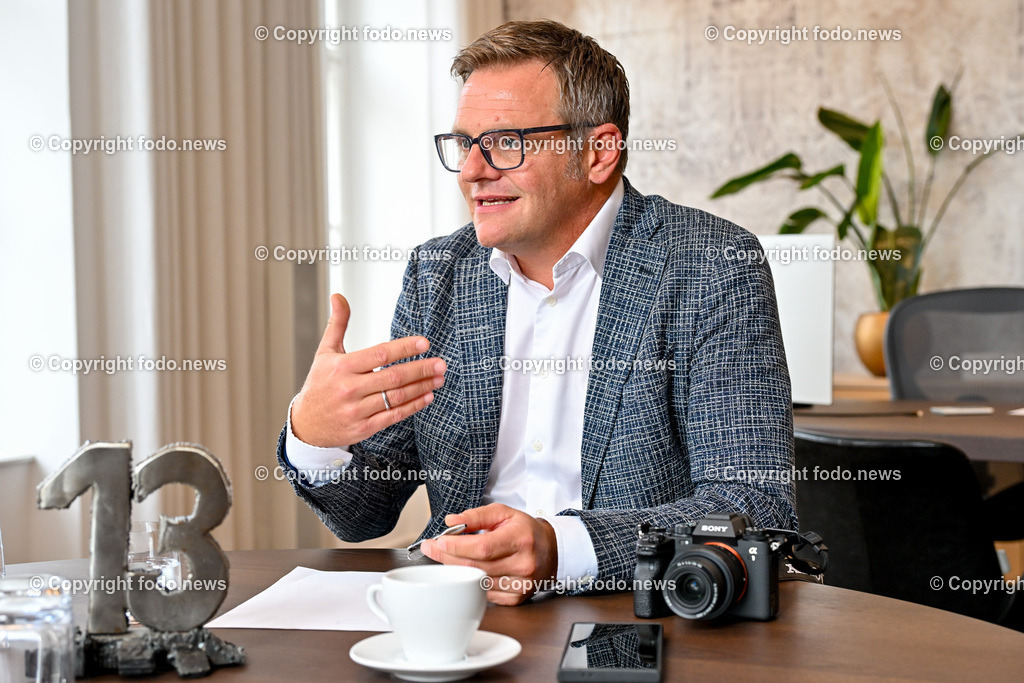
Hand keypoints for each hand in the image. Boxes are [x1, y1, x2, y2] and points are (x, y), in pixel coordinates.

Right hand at [290, 293, 445, 447]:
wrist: (305, 424)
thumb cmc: (319, 384)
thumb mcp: (325, 352)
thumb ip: (338, 324)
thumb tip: (339, 295)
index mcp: (342, 367)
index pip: (379, 354)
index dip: (404, 348)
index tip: (424, 343)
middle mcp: (349, 388)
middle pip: (392, 377)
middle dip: (420, 369)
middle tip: (441, 363)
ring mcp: (356, 410)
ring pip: (395, 397)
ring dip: (421, 388)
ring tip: (439, 379)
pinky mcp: (363, 428)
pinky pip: (393, 416)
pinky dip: (413, 407)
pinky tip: (427, 397)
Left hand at [420, 504, 557, 605]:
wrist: (552, 550)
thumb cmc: (525, 531)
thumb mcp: (504, 514)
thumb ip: (477, 516)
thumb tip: (452, 522)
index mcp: (520, 539)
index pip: (482, 546)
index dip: (457, 546)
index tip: (438, 542)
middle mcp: (523, 563)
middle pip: (476, 565)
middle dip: (448, 557)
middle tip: (431, 549)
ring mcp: (521, 584)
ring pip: (478, 582)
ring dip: (457, 570)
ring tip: (447, 558)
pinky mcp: (517, 598)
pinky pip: (486, 594)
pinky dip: (473, 582)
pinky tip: (468, 571)